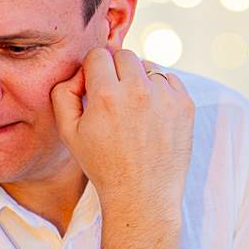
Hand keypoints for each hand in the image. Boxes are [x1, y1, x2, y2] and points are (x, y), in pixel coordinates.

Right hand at [49, 48, 193, 215]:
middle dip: (116, 69)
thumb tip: (79, 73)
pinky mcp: (185, 104)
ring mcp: (165, 96)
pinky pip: (170, 79)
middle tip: (113, 95)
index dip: (93, 69)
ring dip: (139, 79)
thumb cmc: (102, 164)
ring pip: (148, 66)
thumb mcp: (68, 133)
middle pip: (124, 55)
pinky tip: (150, 113)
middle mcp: (138, 91)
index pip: (99, 55)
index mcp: (106, 95)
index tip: (95, 86)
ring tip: (133, 108)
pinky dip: (160, 90)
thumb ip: (63, 94)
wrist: (142, 194)